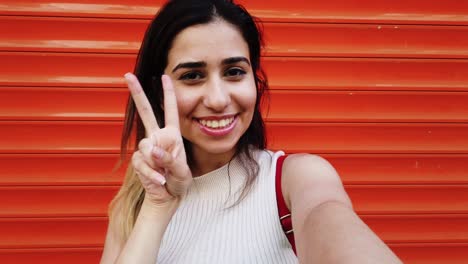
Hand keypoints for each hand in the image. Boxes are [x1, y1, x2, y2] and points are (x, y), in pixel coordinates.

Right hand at [125, 73, 191, 205]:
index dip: (168, 93)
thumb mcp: (182, 170)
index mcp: (172, 134)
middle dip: (137, 93)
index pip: (170, 110)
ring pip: (146, 146)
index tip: (164, 76)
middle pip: (146, 112)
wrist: (168, 196)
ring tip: (165, 173)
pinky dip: (151, 173)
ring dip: (157, 162)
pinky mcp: (139, 160)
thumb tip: (152, 150)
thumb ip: (169, 159)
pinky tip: (160, 180)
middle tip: (127, 75)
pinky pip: (142, 163)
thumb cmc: (179, 180)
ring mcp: (147, 148)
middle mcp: (158, 137)